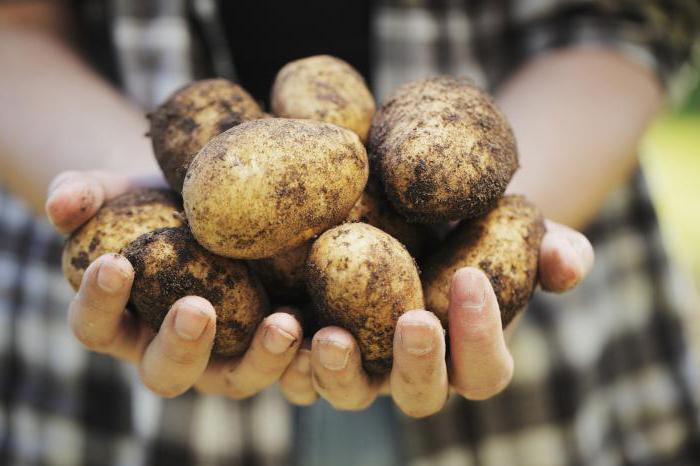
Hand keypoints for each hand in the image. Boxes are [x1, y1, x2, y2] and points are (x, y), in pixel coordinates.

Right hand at [46, 170, 304, 399]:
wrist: (206, 203)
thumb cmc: (151, 203)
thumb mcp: (114, 191)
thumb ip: (80, 194)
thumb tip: (64, 202)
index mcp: (123, 321)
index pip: (96, 325)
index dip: (99, 301)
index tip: (114, 262)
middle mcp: (171, 350)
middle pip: (167, 372)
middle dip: (181, 345)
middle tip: (196, 308)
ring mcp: (225, 353)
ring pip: (237, 378)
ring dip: (261, 359)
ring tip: (285, 323)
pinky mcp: (272, 342)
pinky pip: (289, 364)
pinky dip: (306, 355)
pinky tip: (325, 326)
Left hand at [280, 220, 593, 416]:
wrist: (416, 213)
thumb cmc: (474, 226)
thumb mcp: (516, 230)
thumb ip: (551, 249)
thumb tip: (570, 262)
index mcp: (468, 355)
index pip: (485, 368)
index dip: (482, 334)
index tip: (472, 278)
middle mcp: (416, 371)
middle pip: (421, 396)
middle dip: (419, 364)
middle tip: (414, 320)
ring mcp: (364, 364)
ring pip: (352, 394)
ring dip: (340, 374)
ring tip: (329, 335)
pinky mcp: (315, 344)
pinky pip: (298, 371)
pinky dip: (285, 359)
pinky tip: (280, 324)